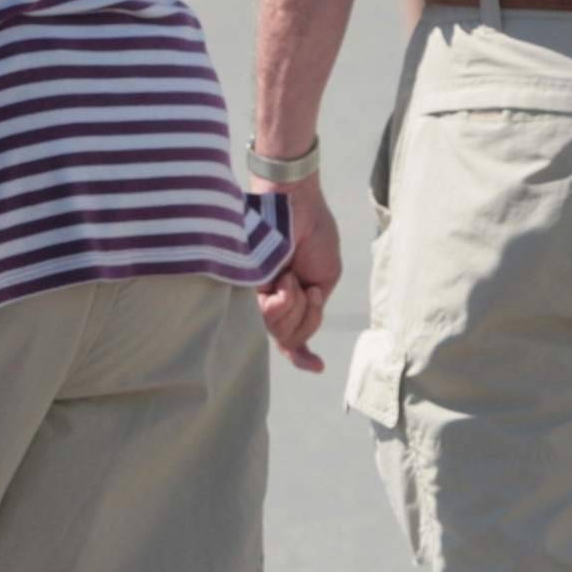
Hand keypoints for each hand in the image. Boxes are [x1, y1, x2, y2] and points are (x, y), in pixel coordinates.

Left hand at [258, 184, 340, 369]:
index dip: (302, 356)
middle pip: (289, 338)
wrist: (298, 204)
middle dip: (305, 317)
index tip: (317, 367)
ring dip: (296, 304)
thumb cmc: (313, 235)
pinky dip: (285, 302)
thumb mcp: (324, 279)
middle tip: (305, 286)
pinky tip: (289, 285)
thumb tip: (298, 335)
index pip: (291, 337)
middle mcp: (270, 301)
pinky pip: (268, 314)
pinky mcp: (247, 285)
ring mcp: (257, 295)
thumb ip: (312, 311)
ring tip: (291, 274)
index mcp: (289, 300)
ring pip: (279, 330)